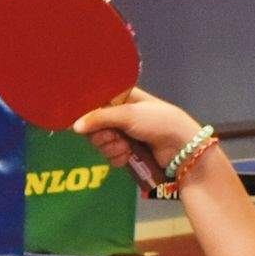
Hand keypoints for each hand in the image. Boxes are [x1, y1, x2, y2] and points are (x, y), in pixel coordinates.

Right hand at [72, 89, 204, 183]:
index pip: (94, 104)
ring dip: (111, 148)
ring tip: (126, 147)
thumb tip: (73, 127)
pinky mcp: (128, 152)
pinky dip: (117, 158)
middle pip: (94, 126)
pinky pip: (110, 156)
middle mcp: (121, 115)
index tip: (87, 122)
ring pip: (101, 143)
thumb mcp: (128, 114)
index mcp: (122, 98)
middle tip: (113, 136)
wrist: (181, 146)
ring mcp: (124, 134)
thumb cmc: (157, 121)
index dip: (89, 114)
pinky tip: (128, 156)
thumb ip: (99, 118)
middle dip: (102, 135)